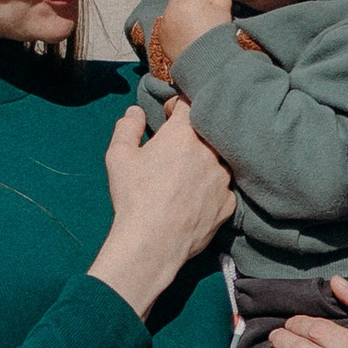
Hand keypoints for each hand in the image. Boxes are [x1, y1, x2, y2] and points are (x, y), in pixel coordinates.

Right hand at [91, 103, 232, 314]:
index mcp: (184, 133)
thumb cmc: (134, 197)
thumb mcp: (119, 157)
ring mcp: (223, 178)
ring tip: (186, 176)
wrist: (153, 243)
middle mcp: (210, 151)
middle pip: (208, 131)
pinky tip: (194, 198)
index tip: (168, 116)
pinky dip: (211, 188)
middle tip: (176, 147)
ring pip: (218, 159)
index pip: (189, 104)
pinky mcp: (228, 203)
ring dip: (205, 161)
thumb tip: (135, 112)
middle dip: (193, 134)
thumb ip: (127, 127)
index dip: (177, 106)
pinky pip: (222, 188)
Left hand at [145, 0, 230, 75]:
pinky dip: (177, 20)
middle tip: (207, 0)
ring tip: (197, 14)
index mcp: (189, 0)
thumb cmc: (216, 35)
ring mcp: (165, 22)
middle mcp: (173, 8)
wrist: (205, 64)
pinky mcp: (162, 35)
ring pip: (173, 6)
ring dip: (183, 5)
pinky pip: (168, 21)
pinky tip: (188, 27)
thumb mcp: (224, 11)